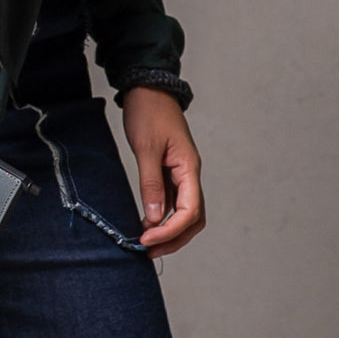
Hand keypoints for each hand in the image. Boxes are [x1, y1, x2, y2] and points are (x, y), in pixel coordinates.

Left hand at [121, 86, 205, 258]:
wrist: (147, 87)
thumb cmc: (148, 111)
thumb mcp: (146, 148)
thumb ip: (151, 184)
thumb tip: (154, 218)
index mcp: (189, 168)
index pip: (190, 212)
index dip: (170, 231)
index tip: (147, 240)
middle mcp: (189, 173)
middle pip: (192, 218)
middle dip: (173, 238)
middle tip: (148, 250)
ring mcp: (181, 172)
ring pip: (183, 211)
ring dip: (167, 229)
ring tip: (146, 241)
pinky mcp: (170, 170)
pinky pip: (172, 200)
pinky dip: (161, 215)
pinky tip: (146, 221)